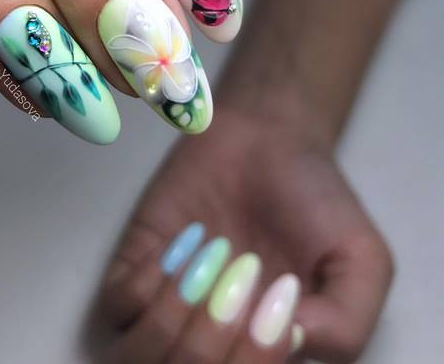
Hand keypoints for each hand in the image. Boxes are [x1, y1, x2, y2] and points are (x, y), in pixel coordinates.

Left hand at [100, 108, 393, 362]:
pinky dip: (142, 286)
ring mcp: (165, 300)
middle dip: (209, 344)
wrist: (269, 137)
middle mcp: (208, 334)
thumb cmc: (315, 199)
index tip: (275, 295)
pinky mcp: (135, 261)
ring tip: (204, 266)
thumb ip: (346, 323)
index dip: (251, 359)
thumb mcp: (362, 262)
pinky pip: (115, 305)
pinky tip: (179, 248)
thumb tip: (286, 344)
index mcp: (260, 346)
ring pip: (137, 357)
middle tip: (239, 276)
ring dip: (170, 320)